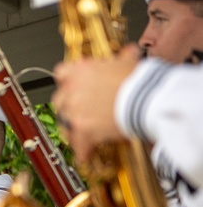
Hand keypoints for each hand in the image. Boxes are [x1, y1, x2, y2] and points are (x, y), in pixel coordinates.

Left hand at [51, 45, 140, 162]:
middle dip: (68, 106)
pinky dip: (83, 150)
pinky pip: (79, 144)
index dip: (68, 80)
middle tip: (79, 111)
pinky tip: (86, 154)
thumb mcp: (129, 63)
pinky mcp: (84, 130)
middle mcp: (73, 91)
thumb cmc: (140, 81)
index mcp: (81, 71)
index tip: (73, 85)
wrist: (147, 99)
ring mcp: (76, 112)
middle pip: (59, 100)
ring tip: (81, 134)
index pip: (61, 73)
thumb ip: (122, 59)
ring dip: (72, 128)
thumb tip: (129, 52)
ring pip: (65, 123)